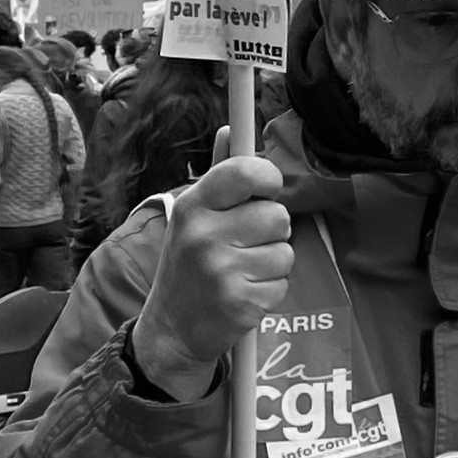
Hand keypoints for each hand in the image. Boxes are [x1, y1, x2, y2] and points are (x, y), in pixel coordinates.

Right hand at [130, 152, 292, 401]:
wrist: (172, 329)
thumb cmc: (189, 264)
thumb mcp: (193, 216)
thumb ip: (218, 175)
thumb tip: (232, 128)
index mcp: (193, 206)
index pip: (245, 171)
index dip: (268, 177)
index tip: (267, 189)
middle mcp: (204, 236)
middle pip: (278, 216)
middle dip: (271, 231)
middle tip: (244, 244)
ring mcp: (221, 271)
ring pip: (286, 252)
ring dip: (272, 263)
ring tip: (241, 271)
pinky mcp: (240, 304)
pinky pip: (283, 284)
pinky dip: (270, 291)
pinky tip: (243, 294)